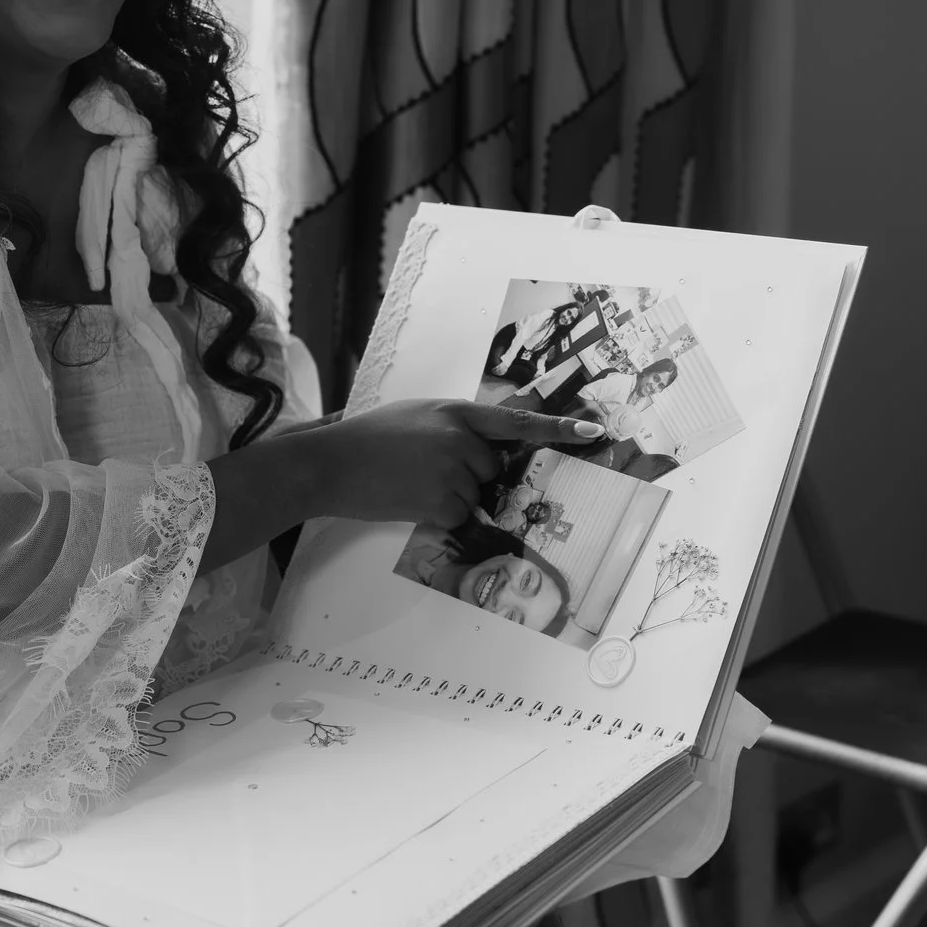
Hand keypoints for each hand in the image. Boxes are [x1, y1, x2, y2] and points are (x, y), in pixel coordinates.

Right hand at [291, 399, 608, 530]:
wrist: (331, 463)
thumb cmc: (369, 437)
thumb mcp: (418, 416)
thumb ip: (456, 427)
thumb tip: (486, 453)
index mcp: (456, 410)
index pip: (518, 422)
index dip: (559, 429)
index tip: (595, 434)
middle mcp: (460, 438)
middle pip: (493, 468)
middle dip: (470, 475)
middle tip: (426, 468)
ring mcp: (451, 471)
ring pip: (475, 495)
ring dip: (449, 496)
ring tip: (410, 481)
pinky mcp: (440, 501)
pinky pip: (458, 516)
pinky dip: (437, 514)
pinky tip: (408, 498)